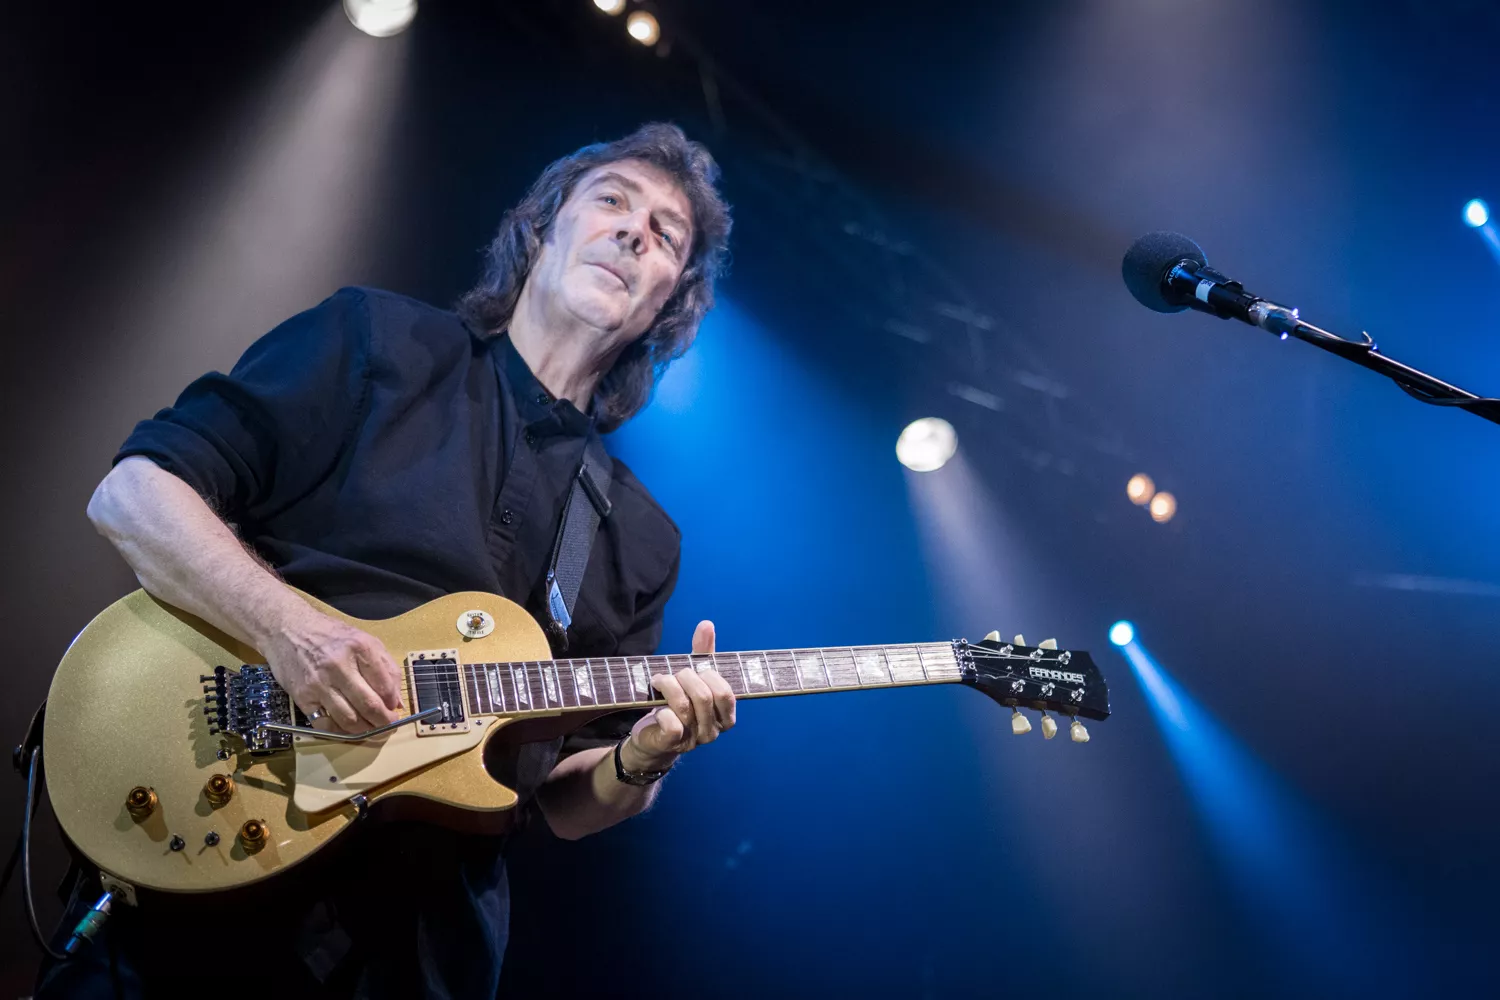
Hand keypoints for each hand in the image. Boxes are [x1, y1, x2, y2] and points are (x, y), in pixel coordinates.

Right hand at [259, 607, 404, 733]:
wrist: (287, 629)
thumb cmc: (330, 635)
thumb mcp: (365, 640)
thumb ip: (386, 668)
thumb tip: (397, 701)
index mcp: (360, 648)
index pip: (385, 686)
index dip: (393, 704)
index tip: (394, 710)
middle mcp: (339, 666)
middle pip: (369, 706)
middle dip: (384, 722)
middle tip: (388, 727)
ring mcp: (319, 683)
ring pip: (349, 719)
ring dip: (365, 731)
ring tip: (371, 730)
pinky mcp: (302, 697)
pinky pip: (325, 724)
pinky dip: (340, 732)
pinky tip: (348, 729)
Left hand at [626, 620, 735, 767]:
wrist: (652, 736)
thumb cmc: (677, 704)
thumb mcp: (692, 678)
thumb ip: (703, 653)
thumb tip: (707, 624)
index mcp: (725, 715)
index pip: (726, 693)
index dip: (708, 676)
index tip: (693, 670)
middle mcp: (714, 730)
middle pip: (705, 697)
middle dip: (685, 678)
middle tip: (671, 675)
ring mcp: (694, 740)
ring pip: (685, 707)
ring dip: (669, 687)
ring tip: (659, 681)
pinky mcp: (672, 744)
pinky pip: (673, 725)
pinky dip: (663, 711)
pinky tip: (658, 708)